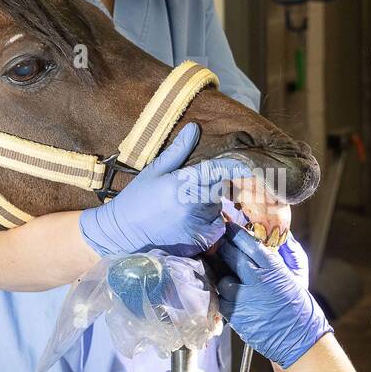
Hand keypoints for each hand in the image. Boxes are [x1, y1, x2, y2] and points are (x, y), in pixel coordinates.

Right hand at [79, 123, 249, 257]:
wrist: (122, 234)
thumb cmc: (137, 199)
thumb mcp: (154, 172)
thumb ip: (177, 152)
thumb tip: (194, 128)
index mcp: (180, 184)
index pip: (215, 170)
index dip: (234, 167)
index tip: (248, 167)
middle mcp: (191, 205)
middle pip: (218, 191)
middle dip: (209, 189)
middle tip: (186, 193)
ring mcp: (196, 226)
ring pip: (216, 210)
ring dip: (208, 208)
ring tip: (182, 210)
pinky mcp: (197, 243)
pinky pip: (215, 229)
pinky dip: (208, 225)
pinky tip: (187, 225)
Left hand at [215, 226, 331, 366]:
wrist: (299, 339)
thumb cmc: (300, 305)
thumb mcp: (299, 273)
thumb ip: (288, 251)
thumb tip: (278, 234)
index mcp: (272, 267)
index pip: (245, 242)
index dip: (234, 233)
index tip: (228, 228)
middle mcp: (255, 280)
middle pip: (228, 255)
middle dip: (223, 248)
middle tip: (221, 245)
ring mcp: (242, 299)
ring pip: (220, 278)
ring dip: (222, 275)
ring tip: (228, 275)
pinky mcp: (235, 316)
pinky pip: (219, 299)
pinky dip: (222, 295)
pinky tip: (229, 293)